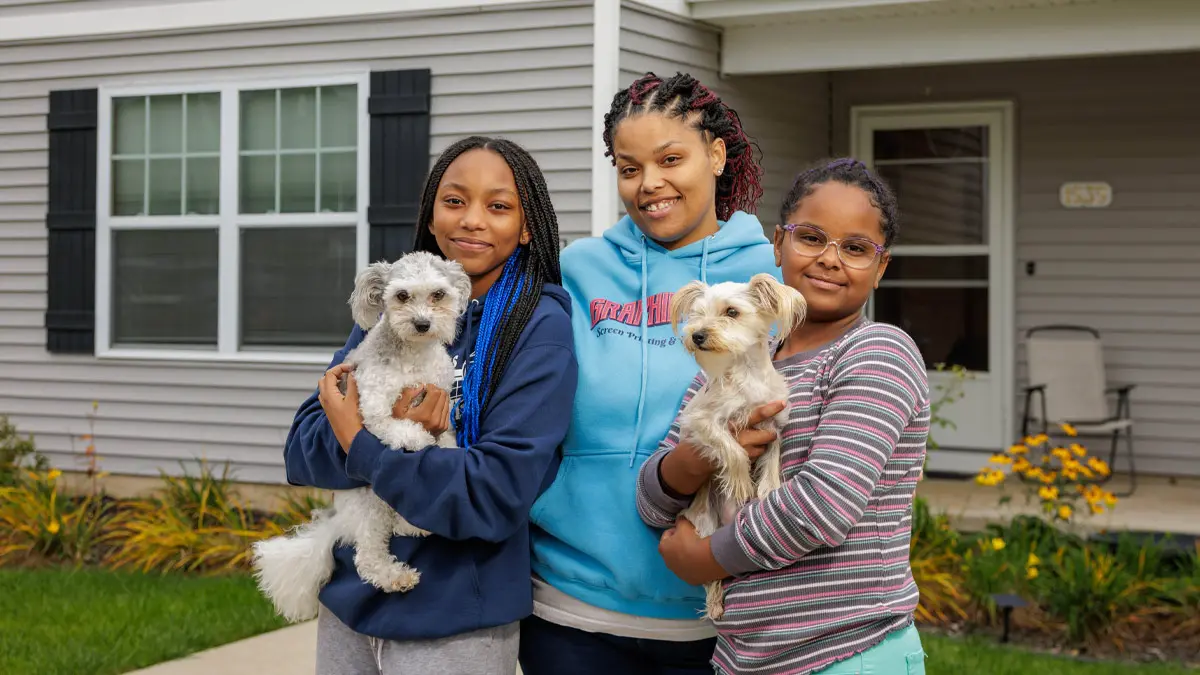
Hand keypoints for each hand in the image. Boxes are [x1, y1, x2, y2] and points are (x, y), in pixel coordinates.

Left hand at [318, 364, 363, 452]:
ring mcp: (327, 407)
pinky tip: (348, 394)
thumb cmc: (354, 422)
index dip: (341, 368)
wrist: (353, 442)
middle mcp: (325, 400)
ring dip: (335, 382)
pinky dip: (336, 391)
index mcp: (328, 395)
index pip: (329, 374)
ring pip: (326, 389)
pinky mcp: (332, 413)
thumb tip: (352, 372)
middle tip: (350, 373)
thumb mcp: (354, 400)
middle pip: (324, 380)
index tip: (353, 368)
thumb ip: (353, 384)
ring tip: (349, 382)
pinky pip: (330, 397)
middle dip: (336, 373)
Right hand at [393, 385, 450, 437]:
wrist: (406, 443)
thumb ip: (407, 395)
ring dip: (439, 397)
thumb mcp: (397, 409)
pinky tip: (433, 408)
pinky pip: (447, 409)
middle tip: (426, 394)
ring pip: (447, 401)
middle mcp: (436, 419)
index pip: (436, 392)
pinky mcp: (444, 427)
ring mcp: (441, 424)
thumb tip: (421, 386)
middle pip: (443, 395)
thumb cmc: (400, 424)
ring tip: (429, 401)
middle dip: (435, 391)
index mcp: (425, 414)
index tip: (423, 389)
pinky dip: (441, 405)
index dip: (429, 387)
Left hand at [658, 517, 728, 584]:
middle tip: (689, 540)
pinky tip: (701, 561)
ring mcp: (678, 573)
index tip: (682, 529)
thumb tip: (680, 519)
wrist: (705, 560)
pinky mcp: (689, 580)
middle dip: (678, 545)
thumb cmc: (691, 540)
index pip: (666, 536)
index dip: (674, 531)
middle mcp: (667, 562)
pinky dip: (693, 566)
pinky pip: (690, 571)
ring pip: (680, 562)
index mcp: (663, 548)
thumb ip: (680, 521)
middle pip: (671, 551)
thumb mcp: (684, 525)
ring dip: (685, 557)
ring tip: (696, 552)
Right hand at [660, 400, 786, 494]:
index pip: (755, 414)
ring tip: (756, 441)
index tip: (782, 403)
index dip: (769, 408)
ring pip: (762, 446)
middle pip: (764, 434)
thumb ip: (722, 407)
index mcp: (732, 422)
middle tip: (771, 431)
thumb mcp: (710, 417)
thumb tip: (730, 388)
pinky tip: (748, 449)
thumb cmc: (703, 434)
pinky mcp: (741, 461)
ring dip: (762, 444)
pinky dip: (755, 452)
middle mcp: (739, 436)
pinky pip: (755, 455)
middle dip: (770, 433)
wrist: (694, 459)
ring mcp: (741, 450)